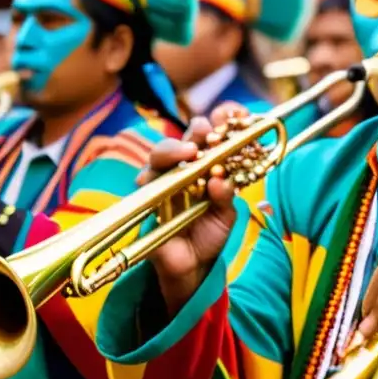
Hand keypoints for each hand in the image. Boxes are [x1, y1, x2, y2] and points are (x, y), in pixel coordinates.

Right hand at [142, 104, 248, 313]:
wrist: (193, 264)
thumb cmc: (210, 231)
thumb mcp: (226, 214)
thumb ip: (225, 197)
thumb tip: (220, 182)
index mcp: (206, 165)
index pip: (212, 135)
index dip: (222, 121)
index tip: (233, 114)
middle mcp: (183, 168)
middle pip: (185, 139)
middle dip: (196, 132)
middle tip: (207, 135)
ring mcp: (161, 182)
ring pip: (159, 156)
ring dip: (172, 150)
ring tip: (190, 154)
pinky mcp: (144, 199)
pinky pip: (143, 184)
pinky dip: (154, 180)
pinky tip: (165, 182)